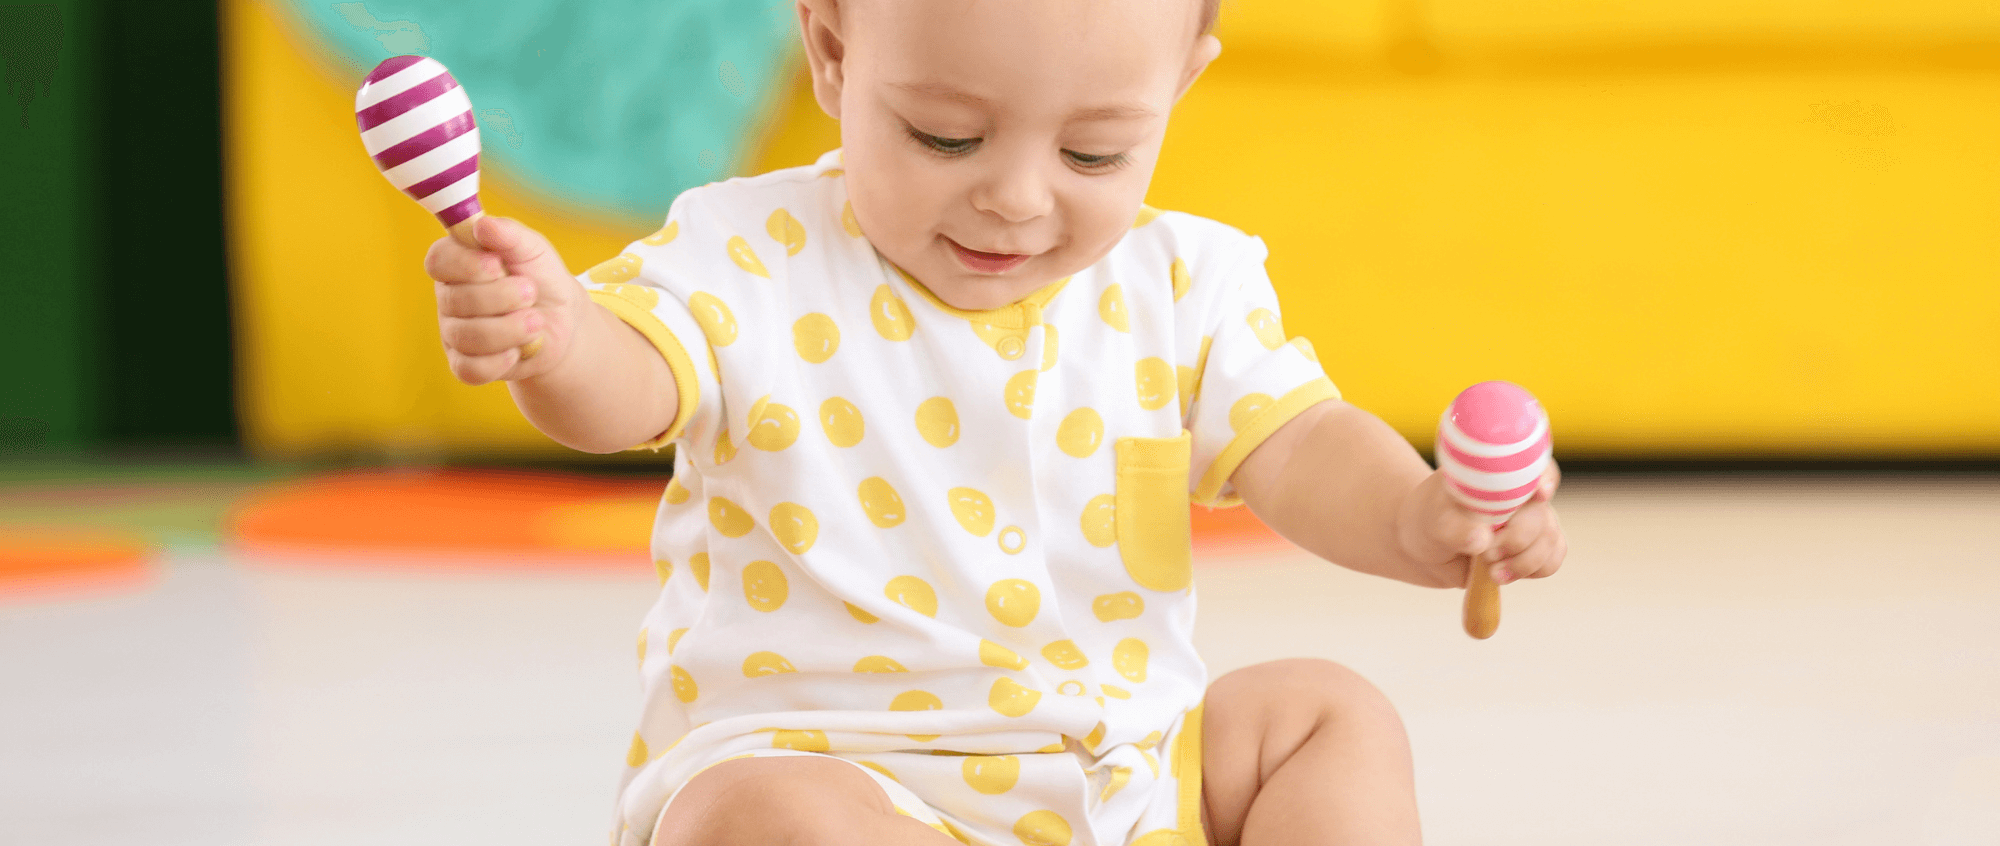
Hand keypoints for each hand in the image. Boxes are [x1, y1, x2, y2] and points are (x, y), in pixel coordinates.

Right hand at [425, 216, 585, 384]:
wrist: (562, 322)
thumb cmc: (541, 277)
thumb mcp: (534, 250)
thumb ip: (510, 234)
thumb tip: (483, 225)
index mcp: (457, 262)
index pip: (438, 261)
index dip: (464, 265)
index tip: (495, 264)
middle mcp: (449, 297)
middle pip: (456, 301)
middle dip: (502, 297)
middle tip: (531, 292)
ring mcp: (453, 332)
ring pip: (466, 336)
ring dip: (509, 330)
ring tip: (536, 322)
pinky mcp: (465, 364)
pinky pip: (470, 369)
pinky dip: (500, 361)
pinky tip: (519, 350)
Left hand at [1397, 461, 1566, 589]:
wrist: (1427, 546)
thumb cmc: (1429, 521)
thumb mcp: (1434, 521)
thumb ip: (1455, 528)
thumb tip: (1481, 539)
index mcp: (1499, 475)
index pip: (1536, 466)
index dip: (1546, 479)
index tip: (1540, 494)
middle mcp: (1520, 495)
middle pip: (1542, 515)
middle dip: (1516, 541)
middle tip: (1486, 553)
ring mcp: (1530, 522)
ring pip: (1550, 540)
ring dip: (1524, 562)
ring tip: (1491, 570)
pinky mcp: (1532, 548)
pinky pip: (1551, 559)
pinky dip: (1533, 571)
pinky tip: (1503, 573)